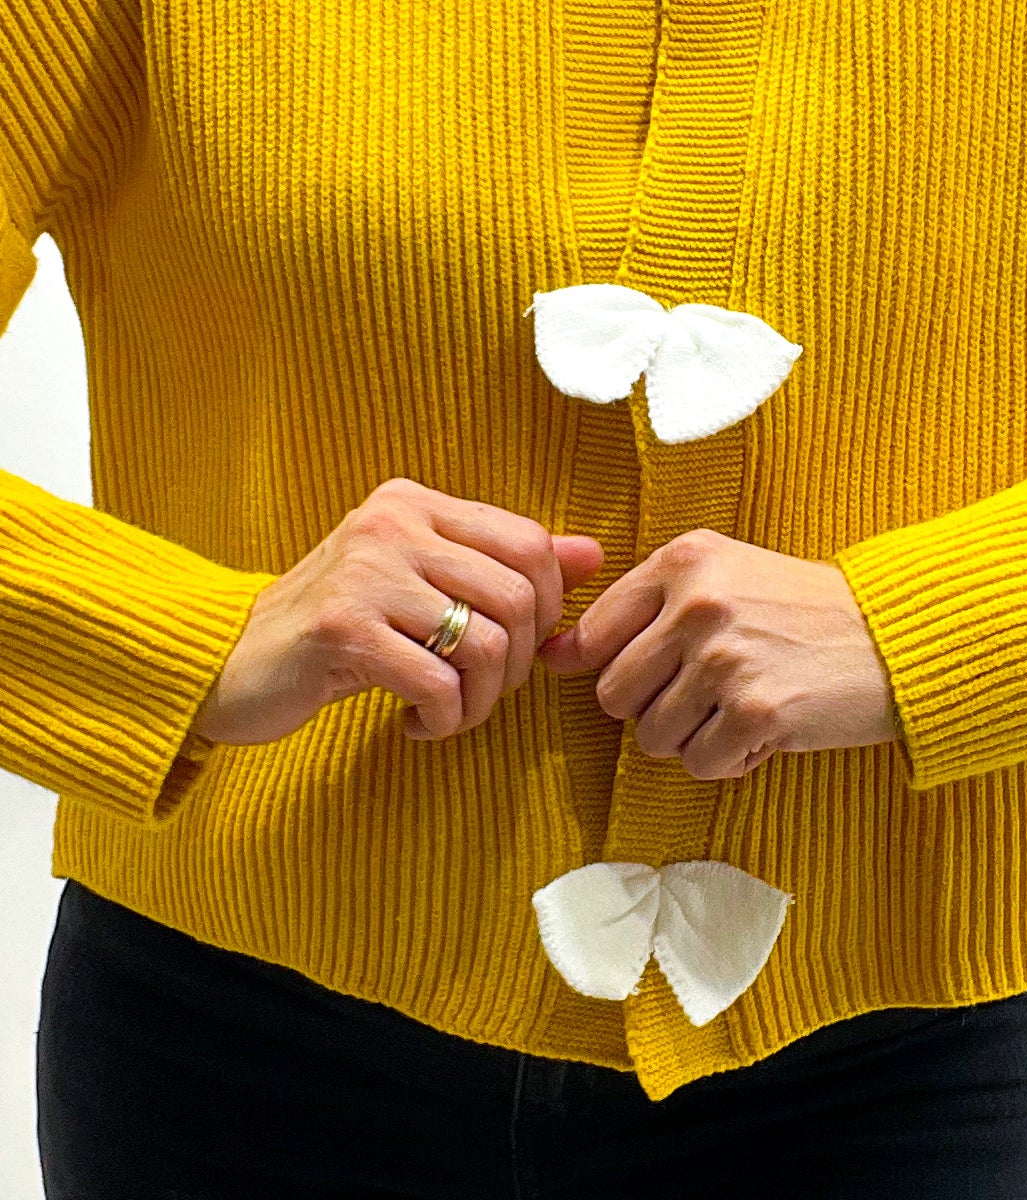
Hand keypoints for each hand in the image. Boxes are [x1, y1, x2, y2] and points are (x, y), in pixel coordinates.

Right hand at [192, 478, 603, 746]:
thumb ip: (501, 564)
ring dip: (482, 701)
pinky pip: (439, 684)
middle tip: (482, 690)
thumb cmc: (337, 627)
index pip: (529, 542)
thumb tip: (594, 555)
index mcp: (414, 502)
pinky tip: (414, 725)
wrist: (230, 663)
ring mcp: (366, 572)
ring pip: (487, 644)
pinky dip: (444, 721)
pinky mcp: (344, 628)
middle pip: (518, 596)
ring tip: (450, 712)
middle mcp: (392, 524)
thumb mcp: (419, 581)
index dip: (548, 607)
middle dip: (520, 663)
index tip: (520, 647)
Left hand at [537, 527, 898, 779]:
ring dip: (691, 737)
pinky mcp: (757, 711)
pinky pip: (699, 764)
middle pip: (614, 695)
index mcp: (683, 561)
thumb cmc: (800, 608)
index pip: (594, 634)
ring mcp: (726, 658)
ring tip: (738, 706)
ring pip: (651, 737)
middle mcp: (698, 604)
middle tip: (703, 695)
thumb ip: (642, 605)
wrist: (892, 635)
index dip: (607, 668)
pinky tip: (762, 730)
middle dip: (651, 709)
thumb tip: (551, 655)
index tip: (638, 677)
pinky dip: (728, 760)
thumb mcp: (721, 576)